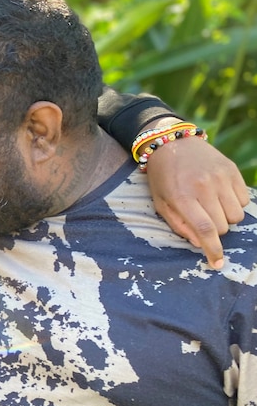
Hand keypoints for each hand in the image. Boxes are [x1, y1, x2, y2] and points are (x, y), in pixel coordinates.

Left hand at [146, 136, 248, 268]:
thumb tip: (200, 244)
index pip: (204, 230)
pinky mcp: (232, 170)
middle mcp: (203, 187)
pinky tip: (220, 195)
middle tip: (203, 218)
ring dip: (226, 218)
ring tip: (211, 206)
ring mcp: (220, 177)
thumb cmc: (163, 177)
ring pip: (236, 216)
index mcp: (182, 197)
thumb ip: (179, 225)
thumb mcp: (160, 203)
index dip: (213, 250)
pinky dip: (235, 203)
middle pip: (222, 226)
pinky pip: (245, 200)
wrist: (172, 142)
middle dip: (214, 230)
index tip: (217, 263)